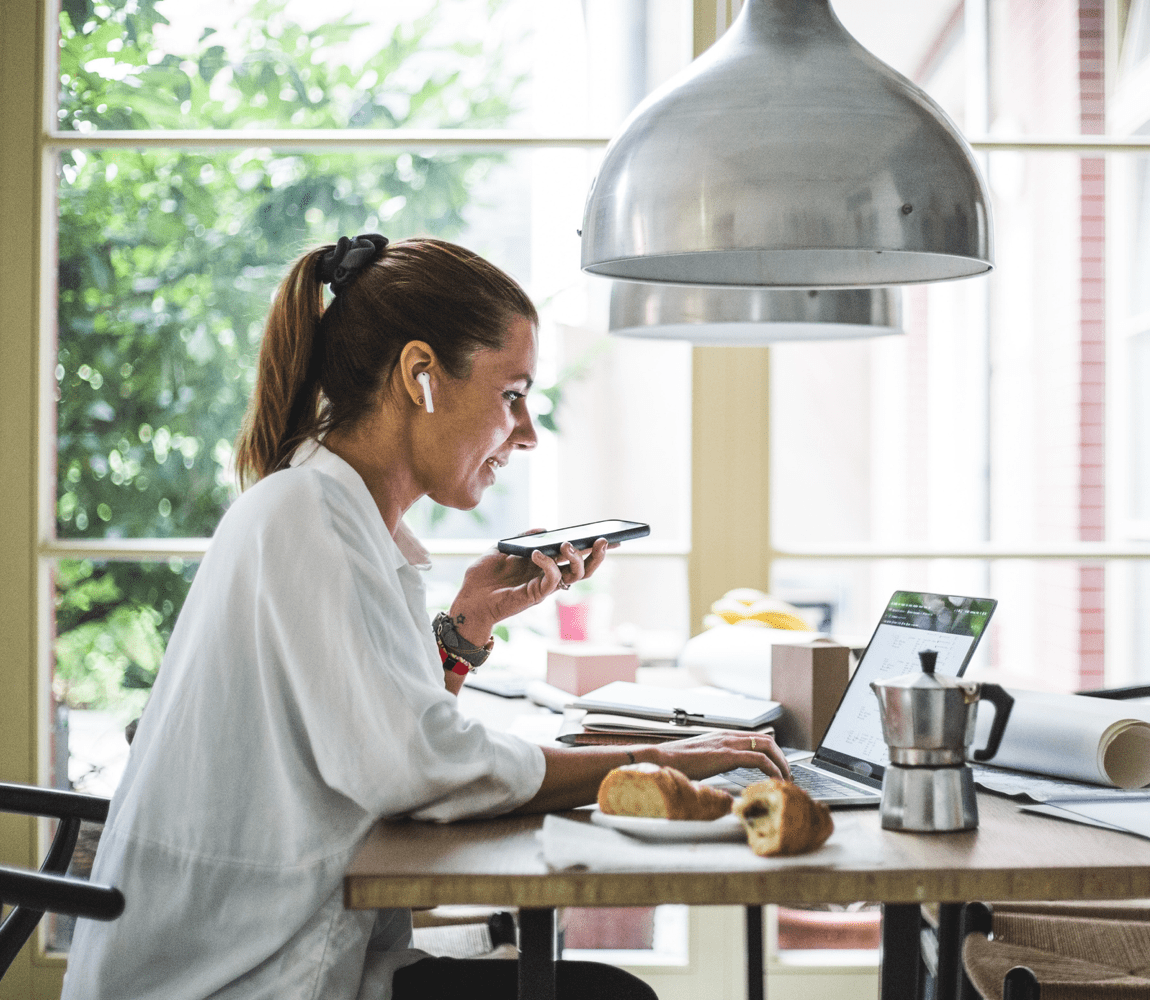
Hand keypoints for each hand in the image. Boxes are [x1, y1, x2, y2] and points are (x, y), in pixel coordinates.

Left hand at [448, 534, 609, 644]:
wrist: (467, 599)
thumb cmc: (483, 577)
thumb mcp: (502, 548)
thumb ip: (523, 539)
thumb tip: (543, 528)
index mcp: (544, 566)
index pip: (574, 557)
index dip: (592, 548)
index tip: (608, 535)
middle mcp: (548, 577)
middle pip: (584, 569)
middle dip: (597, 555)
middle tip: (603, 540)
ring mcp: (543, 587)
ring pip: (575, 577)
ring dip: (576, 559)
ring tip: (567, 544)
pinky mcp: (534, 595)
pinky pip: (552, 580)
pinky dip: (549, 564)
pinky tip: (538, 553)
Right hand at [648, 731, 790, 782]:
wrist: (659, 760)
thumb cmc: (674, 764)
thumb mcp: (699, 763)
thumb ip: (712, 765)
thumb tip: (719, 783)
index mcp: (722, 737)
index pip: (755, 738)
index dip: (771, 752)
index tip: (777, 768)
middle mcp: (727, 736)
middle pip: (767, 739)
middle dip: (782, 757)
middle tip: (787, 774)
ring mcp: (727, 743)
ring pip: (767, 746)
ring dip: (781, 763)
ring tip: (785, 779)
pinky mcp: (727, 754)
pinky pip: (758, 759)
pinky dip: (772, 769)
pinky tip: (775, 780)